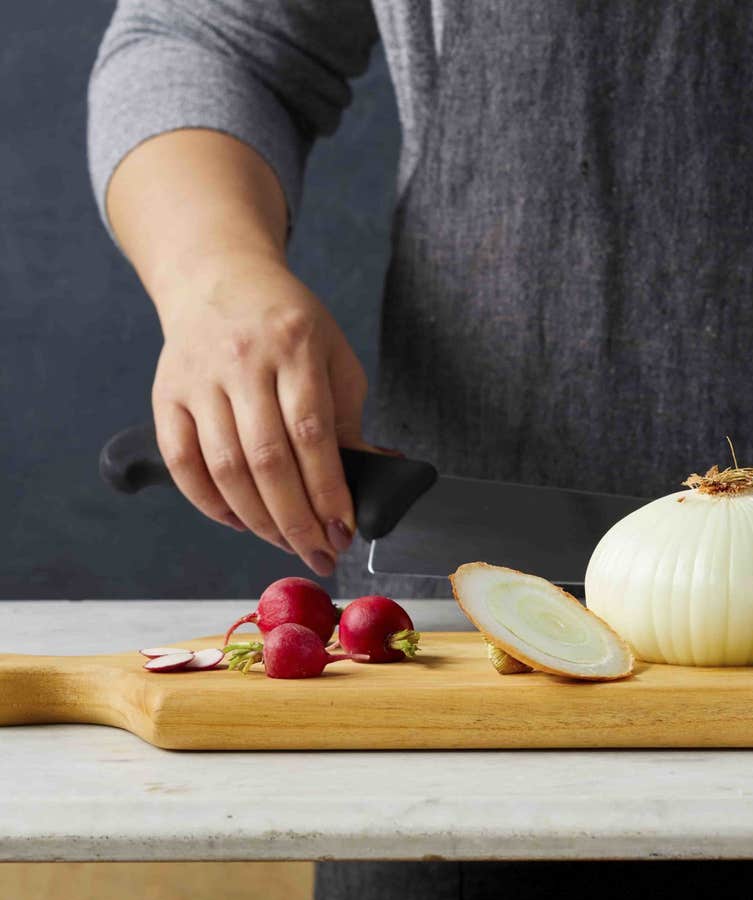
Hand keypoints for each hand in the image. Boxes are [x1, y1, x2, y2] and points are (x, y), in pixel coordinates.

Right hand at [149, 250, 369, 574]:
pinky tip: (241, 522)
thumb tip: (374, 478)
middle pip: (267, 460)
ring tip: (288, 543)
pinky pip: (183, 463)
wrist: (220, 280)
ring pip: (225, 468)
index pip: (312, 435)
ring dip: (259, 520)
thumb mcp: (334, 358)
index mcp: (295, 347)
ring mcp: (200, 379)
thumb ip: (348, 420)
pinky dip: (210, 503)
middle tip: (320, 553)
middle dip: (297, 519)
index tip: (344, 529)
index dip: (328, 491)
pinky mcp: (167, 396)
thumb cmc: (290, 327)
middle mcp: (243, 362)